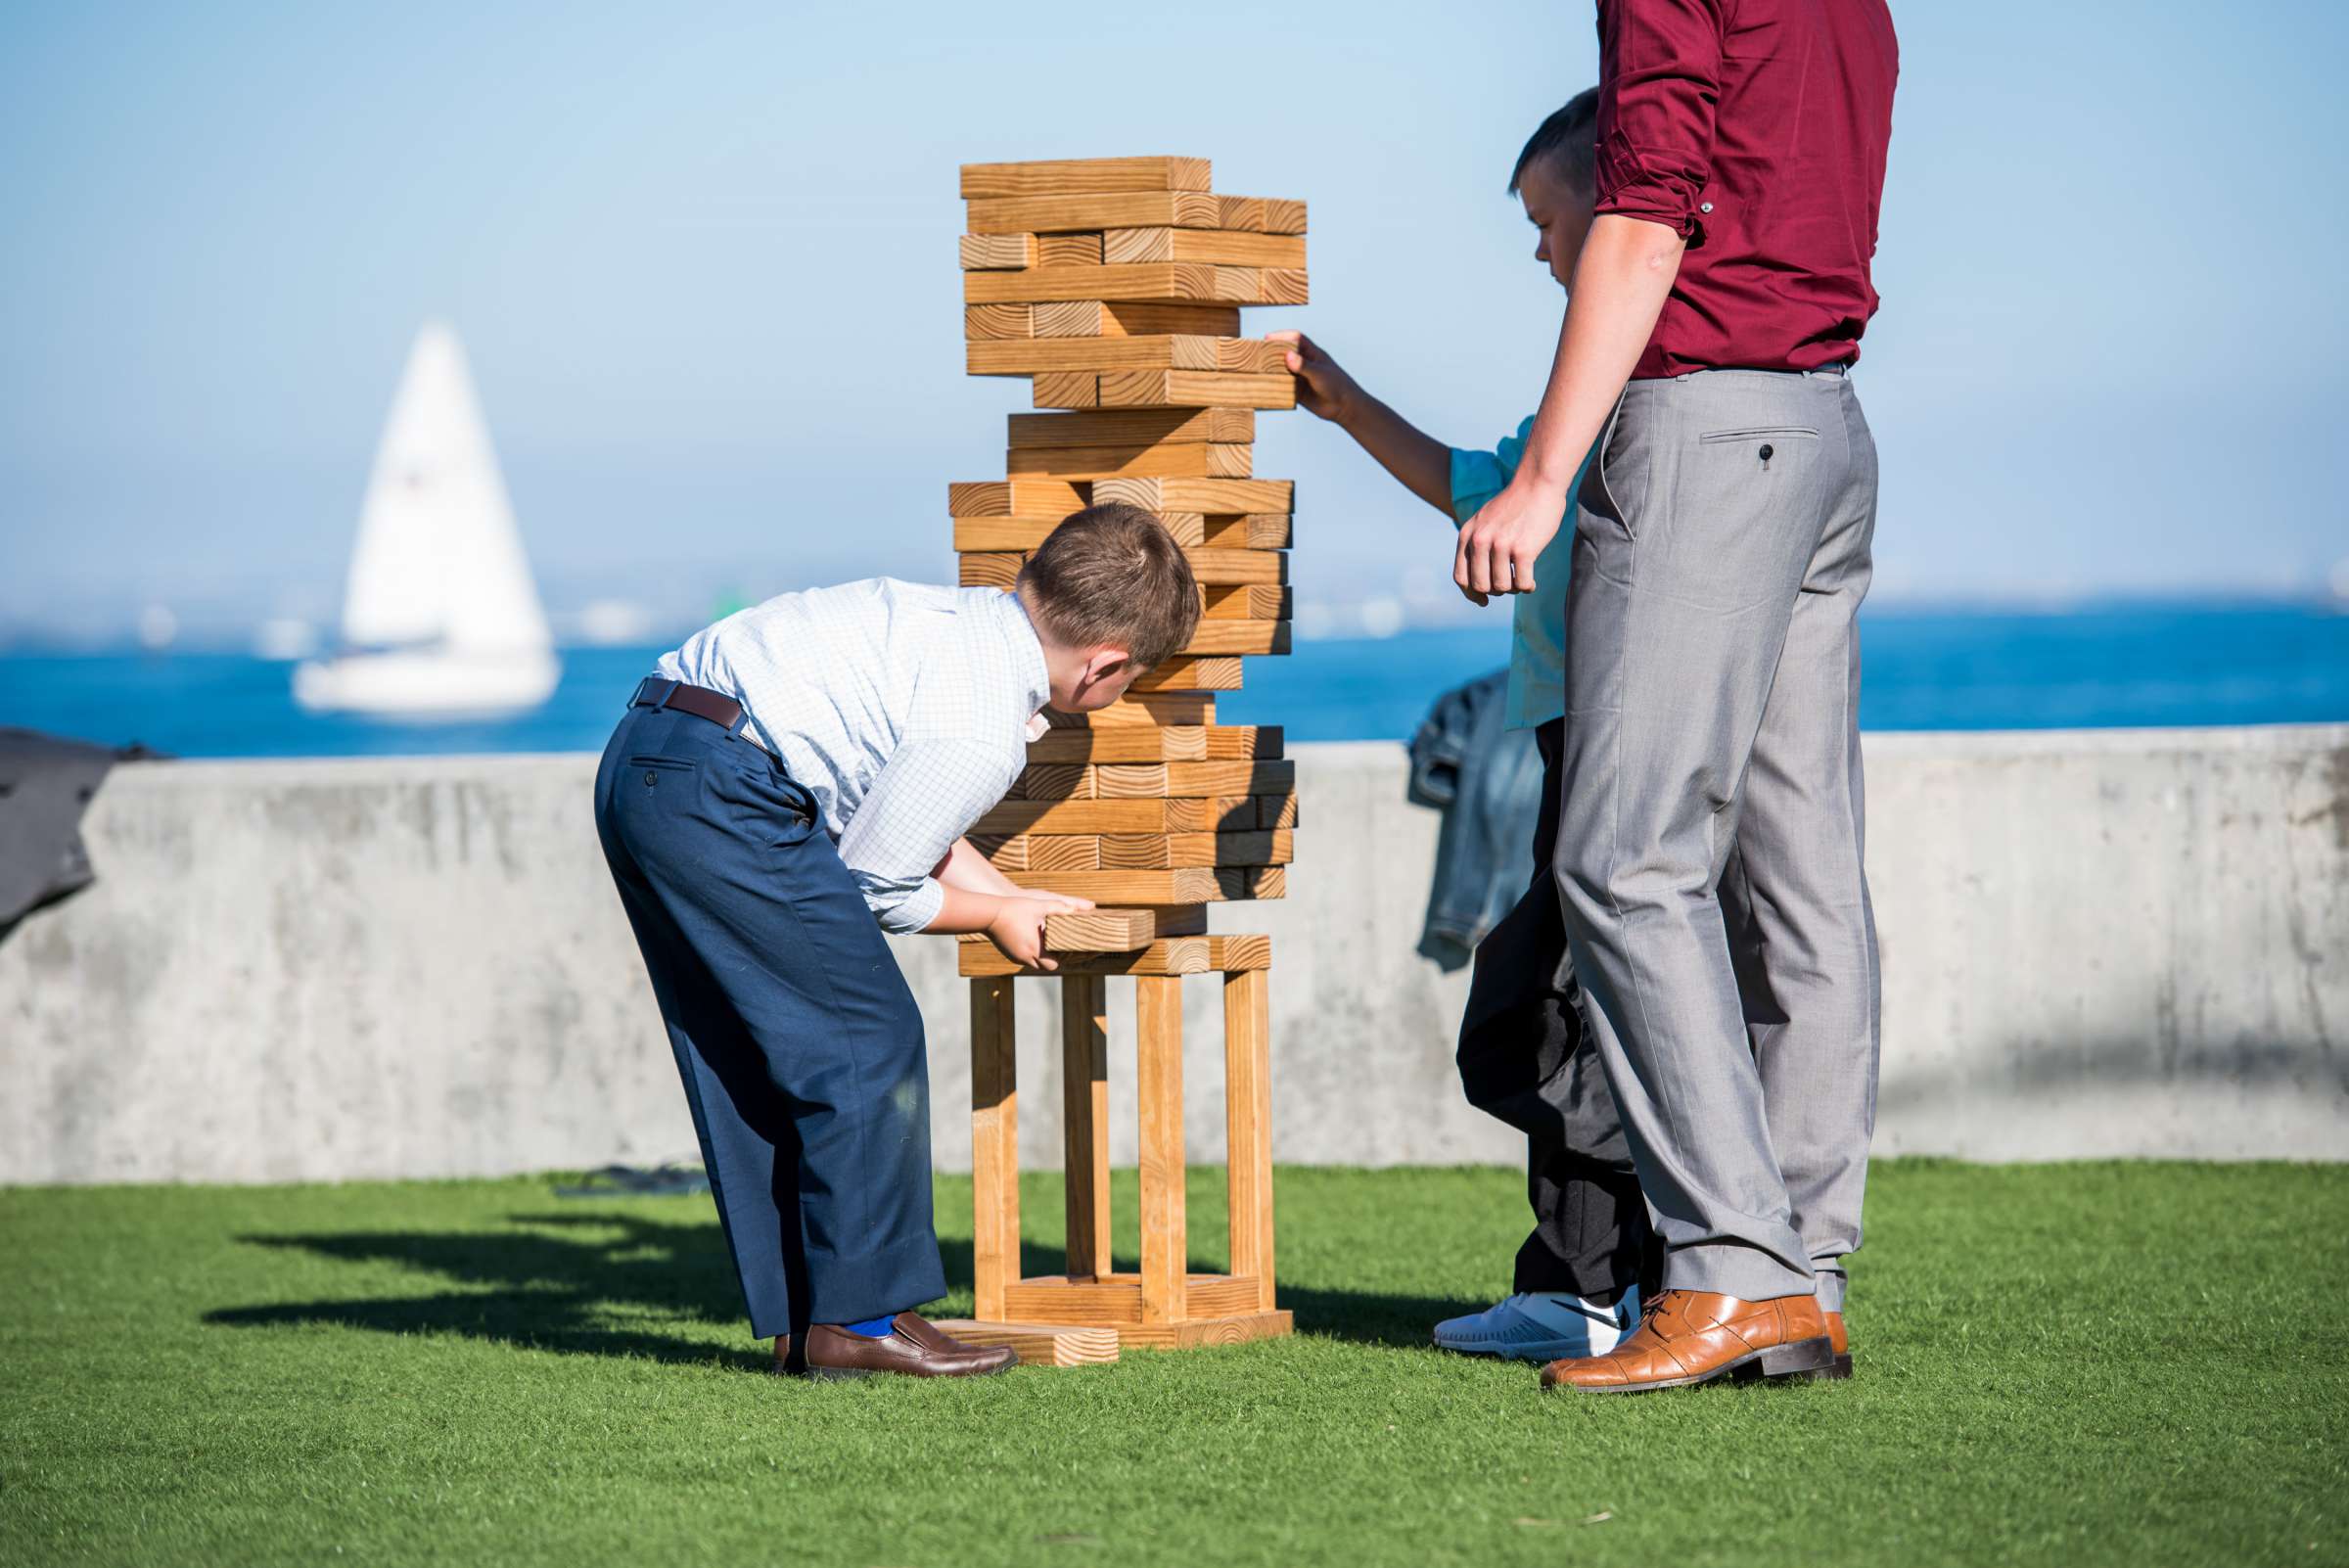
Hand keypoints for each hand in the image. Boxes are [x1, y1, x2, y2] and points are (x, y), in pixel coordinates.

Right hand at [984, 891, 1095, 971]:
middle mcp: (1024, 956)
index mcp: (1035, 948)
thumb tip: (1076, 908)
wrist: (988, 914)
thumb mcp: (1038, 906)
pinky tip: (1034, 939)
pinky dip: (1031, 953)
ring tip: (1049, 943)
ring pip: (1034, 963)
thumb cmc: (1014, 909)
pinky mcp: (1008, 953)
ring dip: (1042, 956)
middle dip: (1054, 959)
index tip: (1070, 950)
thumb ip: (1058, 908)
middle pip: (1045, 967)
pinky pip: (1024, 958)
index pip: (1054, 964)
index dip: (1063, 959)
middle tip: (1061, 948)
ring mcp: (1015, 956)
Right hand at [1264, 330, 1359, 423]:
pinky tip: (1264, 386)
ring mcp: (1300, 377)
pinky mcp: (1297, 391)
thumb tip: (1288, 356)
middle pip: (1285, 353)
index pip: (1295, 339)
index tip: (1267, 338)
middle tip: (1257, 354)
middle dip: (1272, 352)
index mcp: (1312, 353)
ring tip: (1258, 369)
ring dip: (1271, 369)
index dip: (1282, 336)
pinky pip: (1283, 386)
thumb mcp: (1320, 373)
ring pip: (1282, 370)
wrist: (1344, 407)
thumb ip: (1304, 365)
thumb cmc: (1337, 385)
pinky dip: (1274, 386)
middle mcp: (1304, 363)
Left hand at [1453, 478, 1565, 604]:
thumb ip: (1477, 543)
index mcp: (1467, 535)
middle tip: (1508, 584)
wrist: (1538, 482)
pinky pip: (1522, 583)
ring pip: (1501, 587)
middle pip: (1480, 586)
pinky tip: (1532, 582)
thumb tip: (1477, 578)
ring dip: (1513, 589)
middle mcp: (1480, 541)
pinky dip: (1527, 587)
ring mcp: (1501, 545)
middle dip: (1494, 591)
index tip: (1483, 601)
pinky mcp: (1523, 549)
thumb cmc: (1516, 503)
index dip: (1470, 594)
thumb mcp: (1485, 520)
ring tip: (1522, 580)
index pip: (1460, 576)